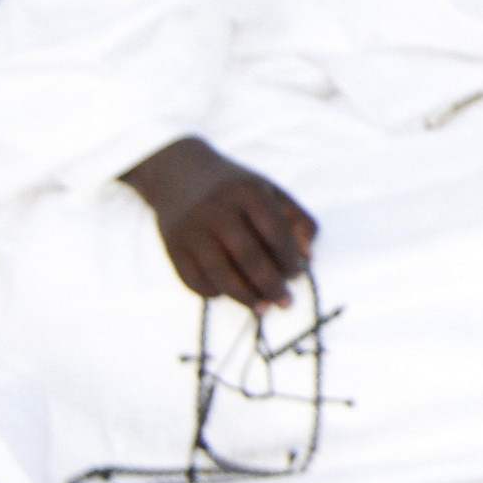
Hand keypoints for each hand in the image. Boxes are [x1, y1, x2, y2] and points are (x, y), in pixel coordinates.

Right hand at [119, 138, 315, 309]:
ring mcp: (191, 230)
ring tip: (263, 308)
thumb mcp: (270, 190)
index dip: (290, 258)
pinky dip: (213, 293)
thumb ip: (297, 219)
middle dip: (271, 285)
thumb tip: (309, 257)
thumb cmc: (235, 188)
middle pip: (248, 257)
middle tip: (286, 302)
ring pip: (219, 273)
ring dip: (245, 297)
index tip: (298, 275)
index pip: (275, 232)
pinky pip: (193, 280)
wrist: (179, 174)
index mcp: (247, 193)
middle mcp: (217, 210)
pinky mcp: (173, 247)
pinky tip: (229, 294)